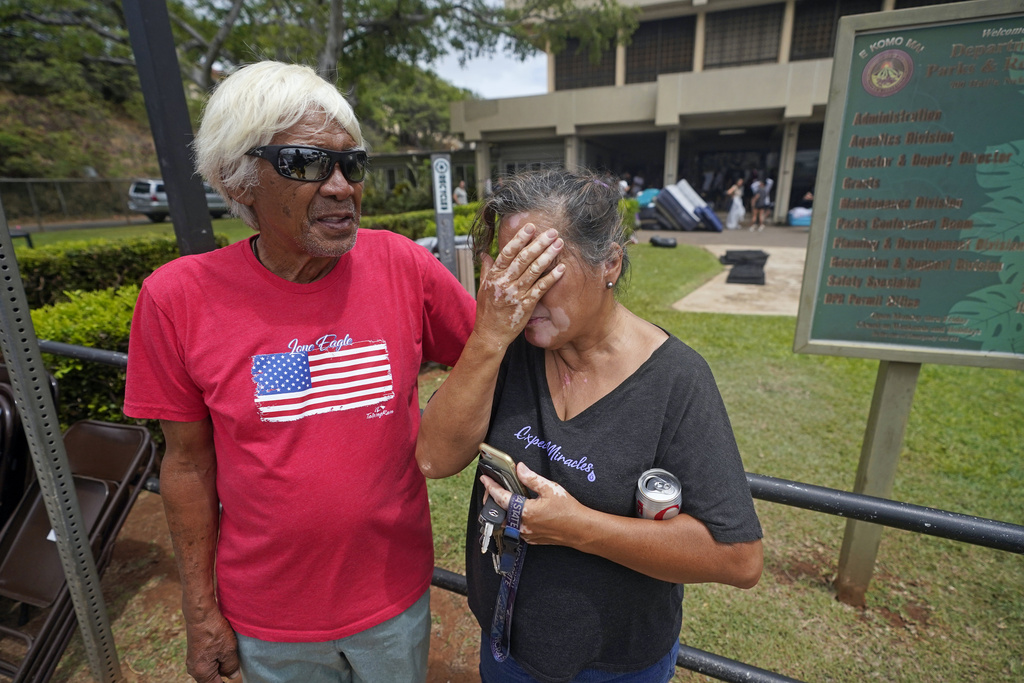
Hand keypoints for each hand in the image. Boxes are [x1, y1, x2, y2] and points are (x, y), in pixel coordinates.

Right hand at [184, 611, 240, 681]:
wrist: (200, 614)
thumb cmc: (213, 631)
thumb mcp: (229, 651)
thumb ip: (231, 667)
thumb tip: (233, 677)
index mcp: (201, 673)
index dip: (227, 682)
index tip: (235, 675)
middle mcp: (194, 669)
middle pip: (213, 678)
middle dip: (224, 672)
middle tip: (233, 660)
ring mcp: (193, 660)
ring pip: (212, 668)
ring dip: (221, 663)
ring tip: (227, 650)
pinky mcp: (195, 652)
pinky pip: (208, 660)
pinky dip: (217, 656)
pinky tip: (223, 645)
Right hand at [474, 223, 563, 345]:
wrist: (490, 334)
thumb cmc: (487, 311)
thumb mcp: (484, 288)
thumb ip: (487, 269)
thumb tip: (485, 253)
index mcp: (494, 276)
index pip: (507, 253)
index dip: (519, 239)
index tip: (531, 227)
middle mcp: (505, 282)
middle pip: (523, 258)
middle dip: (539, 243)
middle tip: (552, 231)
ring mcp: (516, 294)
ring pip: (534, 271)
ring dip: (548, 256)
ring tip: (559, 244)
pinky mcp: (526, 305)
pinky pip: (541, 288)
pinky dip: (552, 277)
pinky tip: (561, 268)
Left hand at [481, 462, 584, 546]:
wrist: (580, 529)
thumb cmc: (568, 510)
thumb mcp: (550, 488)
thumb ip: (531, 478)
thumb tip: (519, 468)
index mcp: (524, 511)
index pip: (501, 497)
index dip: (491, 487)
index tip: (485, 479)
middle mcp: (522, 525)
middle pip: (497, 512)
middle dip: (491, 500)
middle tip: (491, 488)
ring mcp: (526, 534)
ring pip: (504, 522)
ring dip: (501, 511)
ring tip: (502, 498)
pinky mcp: (531, 539)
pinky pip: (514, 529)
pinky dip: (511, 519)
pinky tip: (516, 511)